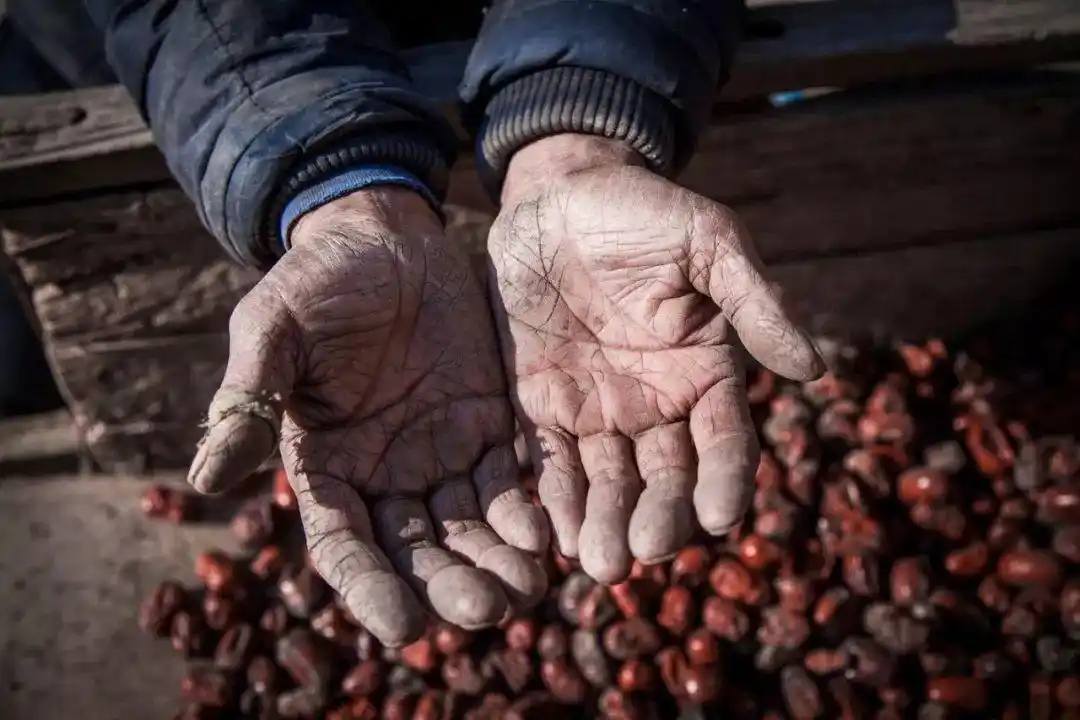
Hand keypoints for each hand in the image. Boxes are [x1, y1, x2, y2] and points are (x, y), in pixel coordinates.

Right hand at [188, 187, 547, 644]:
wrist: (385, 235)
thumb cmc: (317, 279)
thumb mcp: (274, 329)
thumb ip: (251, 399)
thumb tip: (204, 478)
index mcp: (326, 466)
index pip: (344, 545)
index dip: (369, 587)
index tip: (402, 627)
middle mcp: (384, 476)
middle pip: (417, 552)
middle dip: (448, 586)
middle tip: (484, 612)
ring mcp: (440, 456)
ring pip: (469, 528)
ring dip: (496, 564)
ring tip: (527, 590)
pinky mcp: (486, 428)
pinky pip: (509, 482)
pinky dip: (526, 512)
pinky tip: (547, 534)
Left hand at [488, 135, 822, 582]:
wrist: (562, 196)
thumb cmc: (645, 213)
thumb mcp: (707, 242)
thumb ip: (753, 300)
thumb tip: (812, 367)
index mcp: (705, 373)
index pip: (725, 442)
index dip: (726, 480)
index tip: (721, 518)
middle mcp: (656, 405)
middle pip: (665, 478)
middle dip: (656, 518)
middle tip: (642, 553)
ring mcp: (598, 410)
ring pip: (607, 481)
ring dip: (603, 523)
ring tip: (598, 563)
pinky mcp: (543, 403)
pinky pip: (549, 459)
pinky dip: (552, 496)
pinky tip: (550, 532)